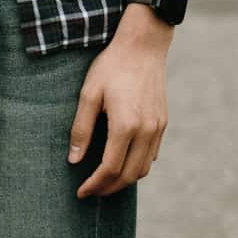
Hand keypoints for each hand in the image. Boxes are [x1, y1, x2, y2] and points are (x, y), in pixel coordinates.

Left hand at [69, 9, 169, 198]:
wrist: (143, 46)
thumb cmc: (111, 67)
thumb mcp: (88, 94)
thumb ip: (81, 129)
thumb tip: (74, 160)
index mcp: (126, 125)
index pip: (110, 169)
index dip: (94, 184)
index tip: (80, 191)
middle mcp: (146, 130)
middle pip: (129, 175)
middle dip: (108, 188)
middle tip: (91, 192)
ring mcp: (158, 128)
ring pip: (143, 168)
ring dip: (124, 180)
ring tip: (104, 181)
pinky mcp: (163, 123)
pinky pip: (151, 155)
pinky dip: (136, 165)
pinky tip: (121, 162)